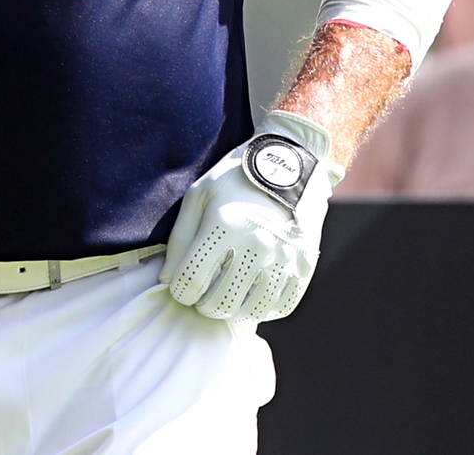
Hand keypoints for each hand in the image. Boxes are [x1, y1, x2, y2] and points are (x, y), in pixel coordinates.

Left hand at [162, 110, 340, 322]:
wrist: (290, 162)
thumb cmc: (236, 178)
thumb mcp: (200, 195)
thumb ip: (180, 239)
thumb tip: (168, 279)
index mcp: (224, 224)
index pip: (191, 281)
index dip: (180, 292)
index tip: (180, 287)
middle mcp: (256, 244)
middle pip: (220, 302)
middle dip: (202, 305)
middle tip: (201, 295)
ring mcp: (284, 257)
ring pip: (250, 311)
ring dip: (231, 311)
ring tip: (225, 298)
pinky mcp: (305, 265)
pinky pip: (282, 306)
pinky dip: (262, 310)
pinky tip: (251, 297)